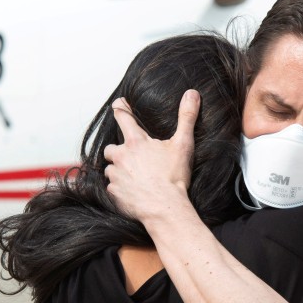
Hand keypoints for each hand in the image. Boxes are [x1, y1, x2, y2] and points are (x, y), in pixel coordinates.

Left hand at [103, 92, 198, 221]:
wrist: (165, 208)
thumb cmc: (174, 177)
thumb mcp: (183, 144)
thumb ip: (186, 117)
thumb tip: (192, 94)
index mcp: (136, 142)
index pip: (123, 117)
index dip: (120, 108)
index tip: (118, 104)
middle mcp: (121, 156)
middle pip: (111, 148)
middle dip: (118, 150)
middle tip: (130, 156)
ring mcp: (116, 175)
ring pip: (111, 169)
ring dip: (118, 170)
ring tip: (133, 176)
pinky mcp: (114, 193)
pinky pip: (112, 188)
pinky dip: (120, 188)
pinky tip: (132, 191)